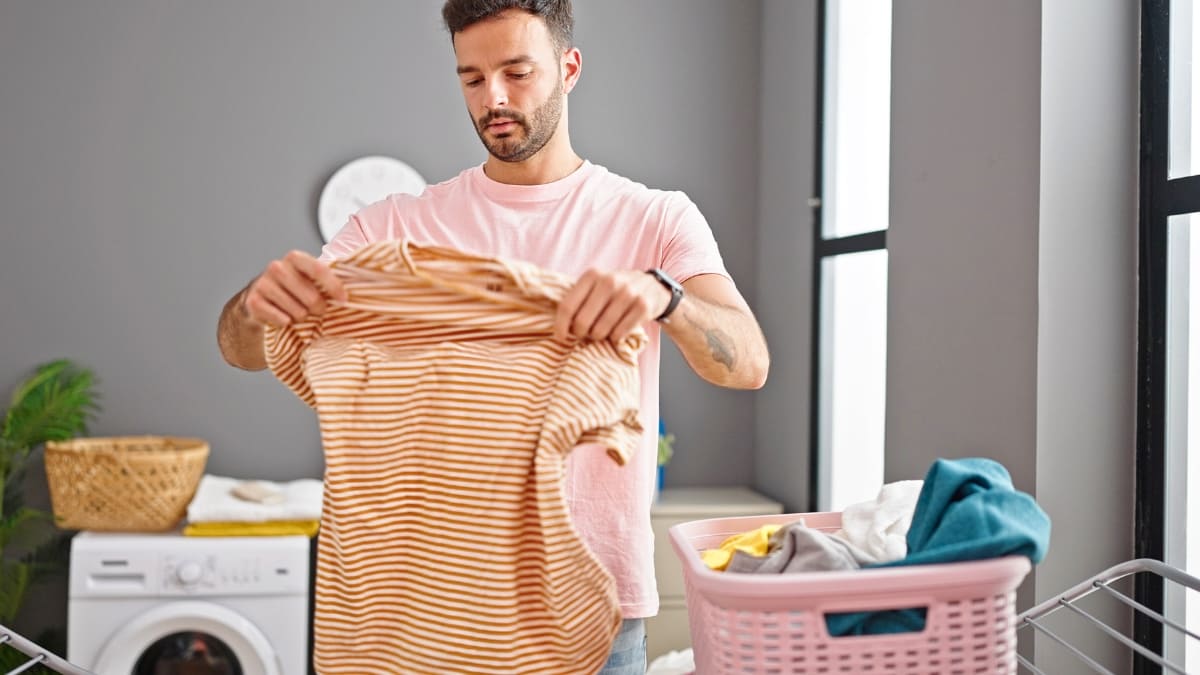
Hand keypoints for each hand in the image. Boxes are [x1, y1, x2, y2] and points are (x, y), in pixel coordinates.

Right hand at [241, 250, 346, 326]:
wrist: (258, 301)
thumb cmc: (291, 289)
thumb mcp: (308, 278)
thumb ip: (326, 278)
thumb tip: (357, 283)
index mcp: (294, 258)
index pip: (319, 270)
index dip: (334, 286)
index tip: (344, 299)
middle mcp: (277, 267)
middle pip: (312, 297)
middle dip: (318, 308)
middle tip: (316, 310)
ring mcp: (263, 284)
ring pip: (297, 312)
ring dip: (301, 317)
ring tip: (296, 312)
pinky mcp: (253, 301)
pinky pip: (282, 320)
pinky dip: (286, 323)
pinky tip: (283, 317)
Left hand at [553, 269, 671, 342]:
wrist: (653, 287)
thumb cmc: (616, 290)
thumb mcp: (597, 285)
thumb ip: (578, 298)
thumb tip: (558, 326)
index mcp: (592, 275)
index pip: (567, 306)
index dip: (560, 326)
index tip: (560, 337)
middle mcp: (610, 281)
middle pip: (582, 322)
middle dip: (580, 333)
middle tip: (585, 334)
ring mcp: (628, 293)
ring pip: (600, 330)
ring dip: (599, 336)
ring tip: (602, 331)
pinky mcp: (642, 306)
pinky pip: (619, 334)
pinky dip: (615, 338)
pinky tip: (617, 331)